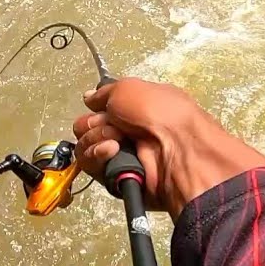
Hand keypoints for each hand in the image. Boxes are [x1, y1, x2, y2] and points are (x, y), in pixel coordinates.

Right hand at [72, 78, 264, 218]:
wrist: (178, 150)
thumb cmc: (160, 113)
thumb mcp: (130, 88)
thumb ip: (104, 92)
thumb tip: (89, 98)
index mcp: (136, 109)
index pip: (100, 108)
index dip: (96, 107)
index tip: (101, 107)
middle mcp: (128, 133)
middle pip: (87, 127)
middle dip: (94, 124)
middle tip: (113, 126)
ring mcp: (121, 156)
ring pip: (86, 146)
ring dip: (95, 139)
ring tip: (116, 141)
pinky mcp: (115, 178)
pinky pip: (91, 166)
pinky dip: (98, 156)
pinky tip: (113, 151)